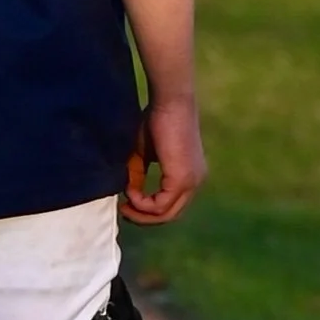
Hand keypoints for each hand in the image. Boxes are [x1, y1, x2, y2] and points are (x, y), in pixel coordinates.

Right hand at [122, 96, 206, 225]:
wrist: (170, 101)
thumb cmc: (156, 120)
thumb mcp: (144, 153)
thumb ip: (139, 174)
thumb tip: (128, 193)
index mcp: (190, 176)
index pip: (172, 205)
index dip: (148, 209)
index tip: (127, 200)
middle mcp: (195, 182)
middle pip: (170, 215)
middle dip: (144, 217)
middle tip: (124, 209)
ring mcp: (191, 182)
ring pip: (166, 214)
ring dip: (142, 212)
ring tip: (125, 202)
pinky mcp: (182, 179)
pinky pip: (160, 205)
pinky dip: (142, 203)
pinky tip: (130, 192)